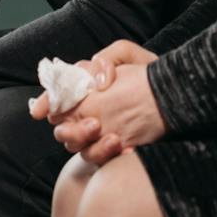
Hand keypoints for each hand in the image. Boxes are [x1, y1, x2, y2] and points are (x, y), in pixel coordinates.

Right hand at [29, 41, 161, 164]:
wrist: (177, 98)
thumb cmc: (150, 74)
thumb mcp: (128, 54)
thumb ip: (106, 59)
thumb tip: (97, 81)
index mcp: (85, 89)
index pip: (56, 97)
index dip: (44, 103)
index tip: (39, 111)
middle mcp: (87, 113)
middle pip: (62, 129)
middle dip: (71, 130)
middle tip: (94, 125)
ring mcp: (100, 134)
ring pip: (79, 149)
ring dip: (92, 146)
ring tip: (115, 139)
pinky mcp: (115, 151)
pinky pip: (103, 162)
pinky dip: (111, 158)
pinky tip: (127, 151)